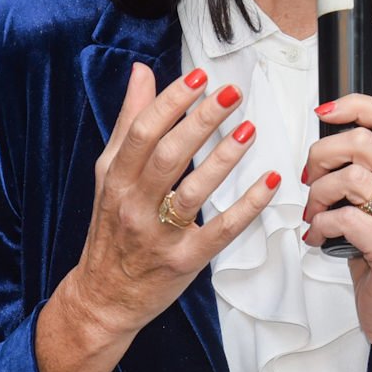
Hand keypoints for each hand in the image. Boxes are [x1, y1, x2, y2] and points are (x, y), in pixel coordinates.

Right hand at [34, 63, 280, 371]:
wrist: (103, 296)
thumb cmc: (110, 229)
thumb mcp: (108, 173)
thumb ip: (128, 123)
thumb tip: (141, 74)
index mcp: (116, 178)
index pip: (142, 131)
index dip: (171, 101)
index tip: (198, 77)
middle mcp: (134, 205)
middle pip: (168, 156)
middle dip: (201, 120)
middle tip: (230, 94)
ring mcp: (159, 235)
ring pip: (193, 192)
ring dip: (224, 158)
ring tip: (248, 129)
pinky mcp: (184, 261)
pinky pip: (219, 231)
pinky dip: (246, 206)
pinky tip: (268, 182)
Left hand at [300, 94, 371, 371]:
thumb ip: (357, 175)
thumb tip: (321, 147)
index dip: (353, 105)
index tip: (324, 112)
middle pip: (361, 141)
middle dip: (320, 156)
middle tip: (310, 180)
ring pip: (351, 178)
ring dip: (318, 195)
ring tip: (315, 214)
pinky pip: (345, 219)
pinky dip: (321, 226)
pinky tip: (318, 238)